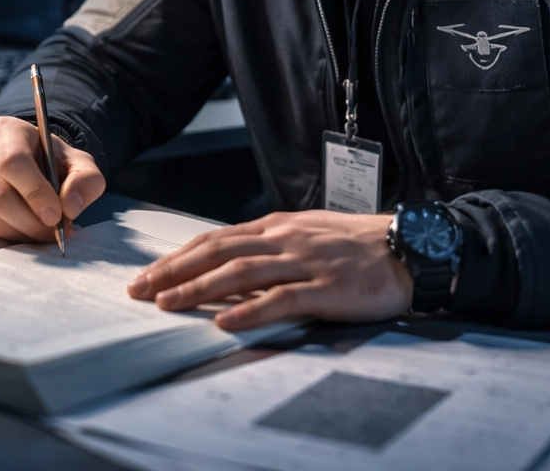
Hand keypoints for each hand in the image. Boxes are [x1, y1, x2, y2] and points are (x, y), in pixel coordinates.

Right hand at [0, 116, 105, 242]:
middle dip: (32, 222)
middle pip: (0, 195)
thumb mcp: (77, 163)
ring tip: (47, 232)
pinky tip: (27, 230)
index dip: (35, 192)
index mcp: (5, 130)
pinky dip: (10, 237)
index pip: (13, 163)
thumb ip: (85, 180)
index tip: (56, 216)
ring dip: (24, 233)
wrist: (28, 163)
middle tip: (56, 233)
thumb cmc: (51, 161)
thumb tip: (70, 206)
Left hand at [126, 210, 413, 330]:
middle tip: (139, 290)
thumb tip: (228, 265)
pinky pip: (282, 299)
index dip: (178, 256)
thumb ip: (269, 247)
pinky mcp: (327, 289)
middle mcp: (284, 239)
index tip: (148, 274)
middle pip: (217, 251)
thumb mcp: (306, 234)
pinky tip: (225, 322)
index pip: (214, 238)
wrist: (410, 247)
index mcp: (276, 226)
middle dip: (174, 270)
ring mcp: (304, 262)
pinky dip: (251, 310)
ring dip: (199, 289)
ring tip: (167, 304)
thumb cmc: (357, 244)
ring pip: (241, 272)